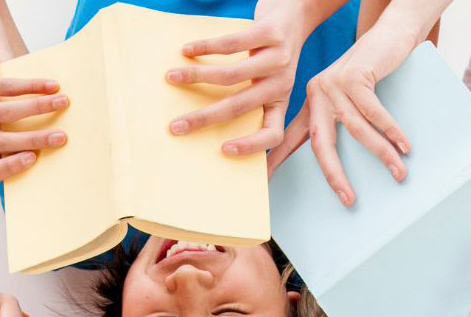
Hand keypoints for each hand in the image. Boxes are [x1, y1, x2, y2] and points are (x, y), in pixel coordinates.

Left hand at [0, 61, 68, 183]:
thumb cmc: (10, 111)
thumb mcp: (14, 133)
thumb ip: (28, 146)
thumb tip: (63, 148)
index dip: (8, 168)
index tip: (33, 158)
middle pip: (0, 142)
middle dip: (34, 139)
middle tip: (61, 137)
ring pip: (5, 113)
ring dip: (39, 107)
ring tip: (63, 102)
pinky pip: (5, 87)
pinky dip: (32, 86)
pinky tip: (52, 86)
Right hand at [168, 0, 314, 154]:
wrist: (298, 11)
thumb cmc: (275, 51)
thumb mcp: (273, 79)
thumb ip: (253, 97)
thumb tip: (212, 118)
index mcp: (280, 100)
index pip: (273, 134)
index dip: (252, 146)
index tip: (224, 149)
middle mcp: (281, 83)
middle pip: (238, 107)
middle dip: (203, 118)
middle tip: (176, 126)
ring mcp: (277, 58)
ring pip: (230, 76)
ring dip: (196, 77)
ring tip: (172, 76)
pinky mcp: (269, 33)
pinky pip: (231, 44)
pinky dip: (205, 47)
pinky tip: (187, 50)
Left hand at [268, 17, 420, 201]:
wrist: (388, 34)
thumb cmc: (371, 71)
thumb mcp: (347, 97)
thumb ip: (339, 121)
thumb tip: (341, 160)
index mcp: (312, 103)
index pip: (291, 137)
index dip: (278, 160)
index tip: (265, 181)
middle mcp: (317, 94)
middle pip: (319, 144)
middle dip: (333, 174)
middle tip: (348, 198)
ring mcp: (334, 85)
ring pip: (356, 130)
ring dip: (381, 153)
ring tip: (399, 172)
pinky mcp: (354, 77)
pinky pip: (375, 113)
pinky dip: (391, 131)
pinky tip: (403, 146)